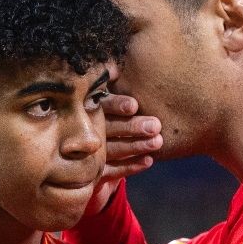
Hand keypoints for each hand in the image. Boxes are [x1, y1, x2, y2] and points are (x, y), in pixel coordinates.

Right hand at [91, 93, 161, 212]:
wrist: (86, 160)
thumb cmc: (107, 120)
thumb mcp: (107, 104)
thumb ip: (114, 91)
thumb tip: (116, 69)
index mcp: (87, 111)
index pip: (100, 106)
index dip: (116, 105)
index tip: (134, 106)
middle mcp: (84, 132)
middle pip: (108, 128)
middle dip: (132, 126)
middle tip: (155, 126)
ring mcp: (87, 154)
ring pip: (112, 150)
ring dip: (136, 146)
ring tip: (158, 142)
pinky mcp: (93, 174)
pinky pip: (112, 171)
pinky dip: (130, 166)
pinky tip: (148, 161)